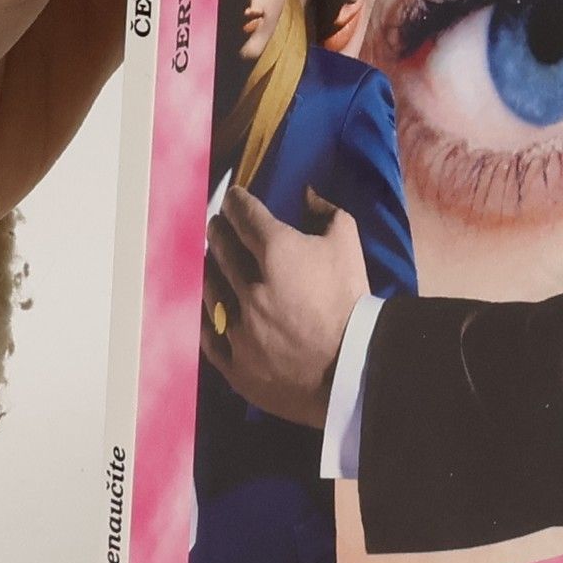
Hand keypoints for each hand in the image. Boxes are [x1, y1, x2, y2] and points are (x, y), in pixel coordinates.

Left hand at [202, 186, 369, 426]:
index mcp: (277, 252)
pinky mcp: (235, 362)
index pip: (244, 215)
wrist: (356, 369)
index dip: (236, 203)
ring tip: (212, 264)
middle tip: (217, 226)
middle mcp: (250, 286)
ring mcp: (238, 326)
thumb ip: (327, 212)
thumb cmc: (352, 302)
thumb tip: (306, 193)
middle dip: (218, 231)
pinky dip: (207, 316)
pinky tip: (209, 307)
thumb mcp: (349, 245)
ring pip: (210, 288)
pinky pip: (208, 334)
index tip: (234, 200)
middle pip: (221, 248)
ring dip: (209, 271)